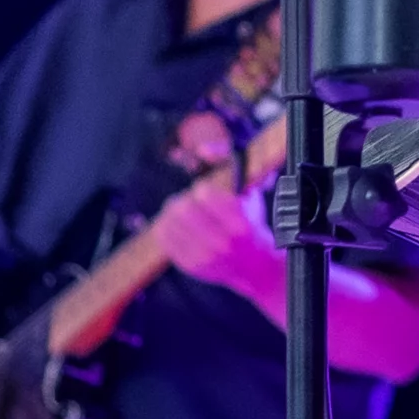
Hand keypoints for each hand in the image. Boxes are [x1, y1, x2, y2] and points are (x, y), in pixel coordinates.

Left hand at [155, 176, 280, 296]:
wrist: (255, 268)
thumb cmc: (251, 226)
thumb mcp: (251, 199)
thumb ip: (234, 175)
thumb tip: (204, 150)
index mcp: (239, 222)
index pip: (203, 193)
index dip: (201, 189)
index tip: (204, 192)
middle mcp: (222, 242)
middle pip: (182, 208)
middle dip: (182, 200)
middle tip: (186, 201)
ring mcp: (205, 256)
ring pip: (168, 223)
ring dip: (171, 213)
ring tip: (178, 213)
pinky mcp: (190, 266)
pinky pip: (164, 239)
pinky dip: (165, 227)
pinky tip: (173, 226)